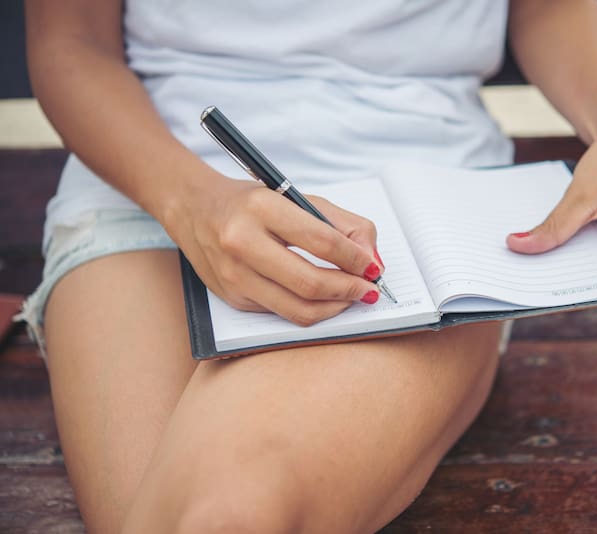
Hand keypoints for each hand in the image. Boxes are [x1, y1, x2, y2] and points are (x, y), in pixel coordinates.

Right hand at [170, 171, 384, 324]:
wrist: (194, 209)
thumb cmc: (252, 203)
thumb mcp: (298, 198)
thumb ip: (343, 225)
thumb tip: (372, 260)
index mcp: (262, 208)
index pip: (322, 242)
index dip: (356, 259)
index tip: (373, 268)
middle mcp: (242, 242)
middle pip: (310, 282)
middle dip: (349, 290)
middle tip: (368, 289)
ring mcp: (234, 274)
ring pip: (298, 308)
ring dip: (335, 307)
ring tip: (351, 297)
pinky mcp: (232, 297)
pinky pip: (282, 313)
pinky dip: (310, 309)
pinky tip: (324, 299)